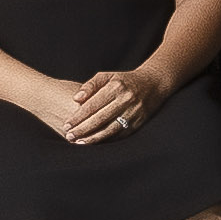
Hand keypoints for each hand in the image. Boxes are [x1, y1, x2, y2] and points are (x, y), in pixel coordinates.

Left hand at [45, 70, 159, 144]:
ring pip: (111, 129)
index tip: (67, 124)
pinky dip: (107, 140)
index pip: (93, 105)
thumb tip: (76, 98)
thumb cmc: (124, 81)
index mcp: (116, 87)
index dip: (79, 116)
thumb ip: (90, 85)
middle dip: (83, 129)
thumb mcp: (107, 76)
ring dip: (94, 138)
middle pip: (101, 119)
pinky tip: (95, 143)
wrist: (153, 84)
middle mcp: (126, 100)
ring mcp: (134, 112)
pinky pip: (120, 134)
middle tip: (69, 136)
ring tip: (80, 143)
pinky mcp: (139, 122)